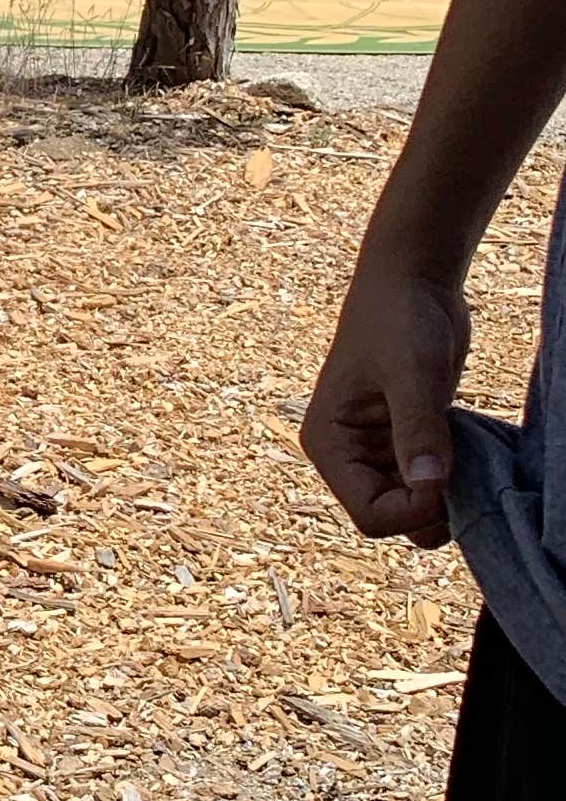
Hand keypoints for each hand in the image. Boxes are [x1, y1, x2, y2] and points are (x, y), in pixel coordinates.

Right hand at [301, 253, 469, 546]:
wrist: (412, 282)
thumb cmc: (400, 319)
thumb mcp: (412, 374)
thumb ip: (418, 430)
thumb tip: (430, 487)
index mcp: (330, 443)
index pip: (369, 514)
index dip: (413, 511)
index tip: (448, 479)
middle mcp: (348, 455)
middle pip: (391, 518)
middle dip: (430, 509)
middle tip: (466, 473)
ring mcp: (377, 451)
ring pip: (413, 507)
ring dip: (445, 496)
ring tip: (468, 459)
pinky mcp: (406, 443)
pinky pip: (429, 485)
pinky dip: (454, 481)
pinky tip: (470, 452)